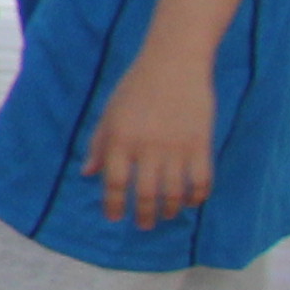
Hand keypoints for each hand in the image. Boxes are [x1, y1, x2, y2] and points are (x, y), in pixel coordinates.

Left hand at [88, 55, 219, 231]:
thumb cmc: (135, 88)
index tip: (115, 218)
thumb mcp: (109, 114)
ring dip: (170, 209)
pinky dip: (197, 196)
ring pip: (174, 193)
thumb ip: (99, 145)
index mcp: (120, 140)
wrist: (173, 63)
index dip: (114, 204)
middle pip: (146, 194)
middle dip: (145, 215)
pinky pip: (201, 181)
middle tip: (144, 225)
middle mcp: (146, 148)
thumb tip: (87, 174)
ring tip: (166, 215)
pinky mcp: (201, 144)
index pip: (115, 183)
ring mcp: (176, 147)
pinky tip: (192, 201)